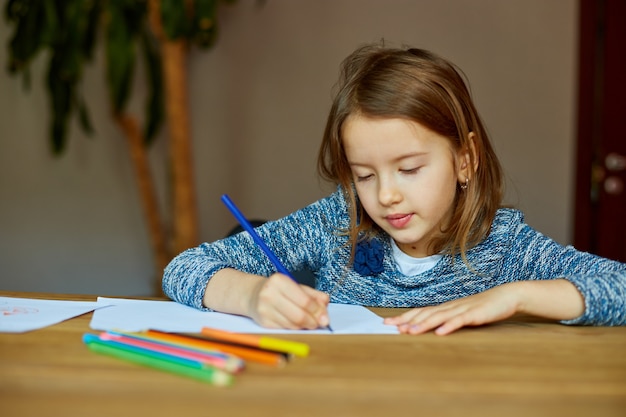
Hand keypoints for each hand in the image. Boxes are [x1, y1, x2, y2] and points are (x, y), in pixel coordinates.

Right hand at [248, 273, 329, 329]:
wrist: (253, 295)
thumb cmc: (278, 290)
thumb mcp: (296, 286)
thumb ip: (313, 295)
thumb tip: (325, 306)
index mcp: (279, 281)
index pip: (305, 301)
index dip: (318, 311)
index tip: (325, 317)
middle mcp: (269, 294)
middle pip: (299, 315)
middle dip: (313, 322)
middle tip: (319, 323)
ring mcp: (264, 309)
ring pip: (293, 325)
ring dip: (304, 326)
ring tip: (308, 322)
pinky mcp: (263, 322)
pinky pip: (286, 329)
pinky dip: (295, 328)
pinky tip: (296, 323)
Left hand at [384, 283, 521, 334]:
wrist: (506, 296)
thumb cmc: (483, 307)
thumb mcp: (461, 314)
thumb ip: (447, 320)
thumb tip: (431, 329)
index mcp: (445, 308)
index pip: (420, 312)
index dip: (404, 317)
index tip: (387, 323)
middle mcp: (449, 307)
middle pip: (425, 314)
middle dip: (407, 321)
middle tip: (391, 327)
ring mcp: (462, 310)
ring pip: (439, 317)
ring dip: (424, 325)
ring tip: (410, 332)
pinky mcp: (475, 314)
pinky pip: (460, 321)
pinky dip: (449, 326)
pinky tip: (440, 333)